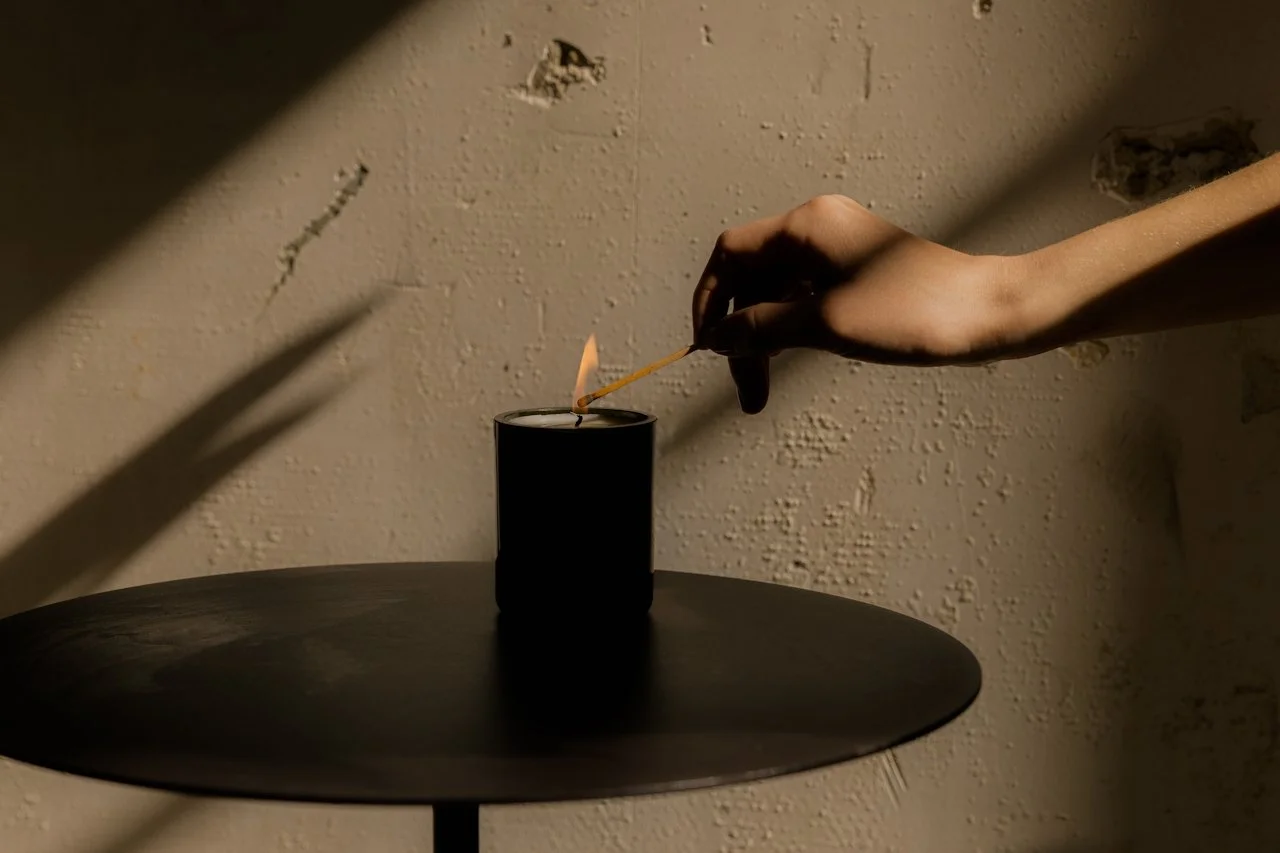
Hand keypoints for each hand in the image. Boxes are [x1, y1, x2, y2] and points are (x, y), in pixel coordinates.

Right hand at [691, 194, 1023, 412]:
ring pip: (777, 293)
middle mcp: (819, 228)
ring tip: (761, 390)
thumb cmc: (915, 312)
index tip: (707, 347)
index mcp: (807, 226)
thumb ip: (762, 328)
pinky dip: (789, 329)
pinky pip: (803, 296)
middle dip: (740, 332)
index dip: (709, 300)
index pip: (729, 254)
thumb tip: (717, 338)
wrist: (989, 314)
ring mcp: (840, 249)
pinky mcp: (858, 272)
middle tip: (745, 388)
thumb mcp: (825, 324)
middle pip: (752, 278)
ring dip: (764, 339)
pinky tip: (790, 361)